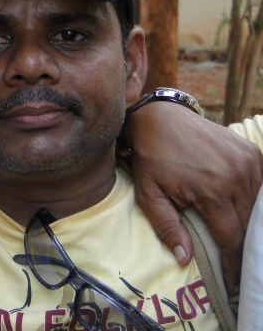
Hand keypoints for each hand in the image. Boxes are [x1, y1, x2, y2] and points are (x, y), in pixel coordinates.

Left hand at [129, 100, 262, 292]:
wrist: (159, 117)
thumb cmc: (151, 157)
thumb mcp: (148, 193)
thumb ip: (167, 226)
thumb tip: (185, 258)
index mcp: (211, 189)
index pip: (231, 237)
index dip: (233, 263)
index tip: (232, 282)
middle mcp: (236, 176)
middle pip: (249, 225)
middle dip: (244, 248)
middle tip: (240, 267)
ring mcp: (248, 161)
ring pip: (258, 207)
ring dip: (252, 226)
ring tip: (245, 245)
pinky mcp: (251, 152)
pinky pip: (261, 186)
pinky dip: (257, 202)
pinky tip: (248, 215)